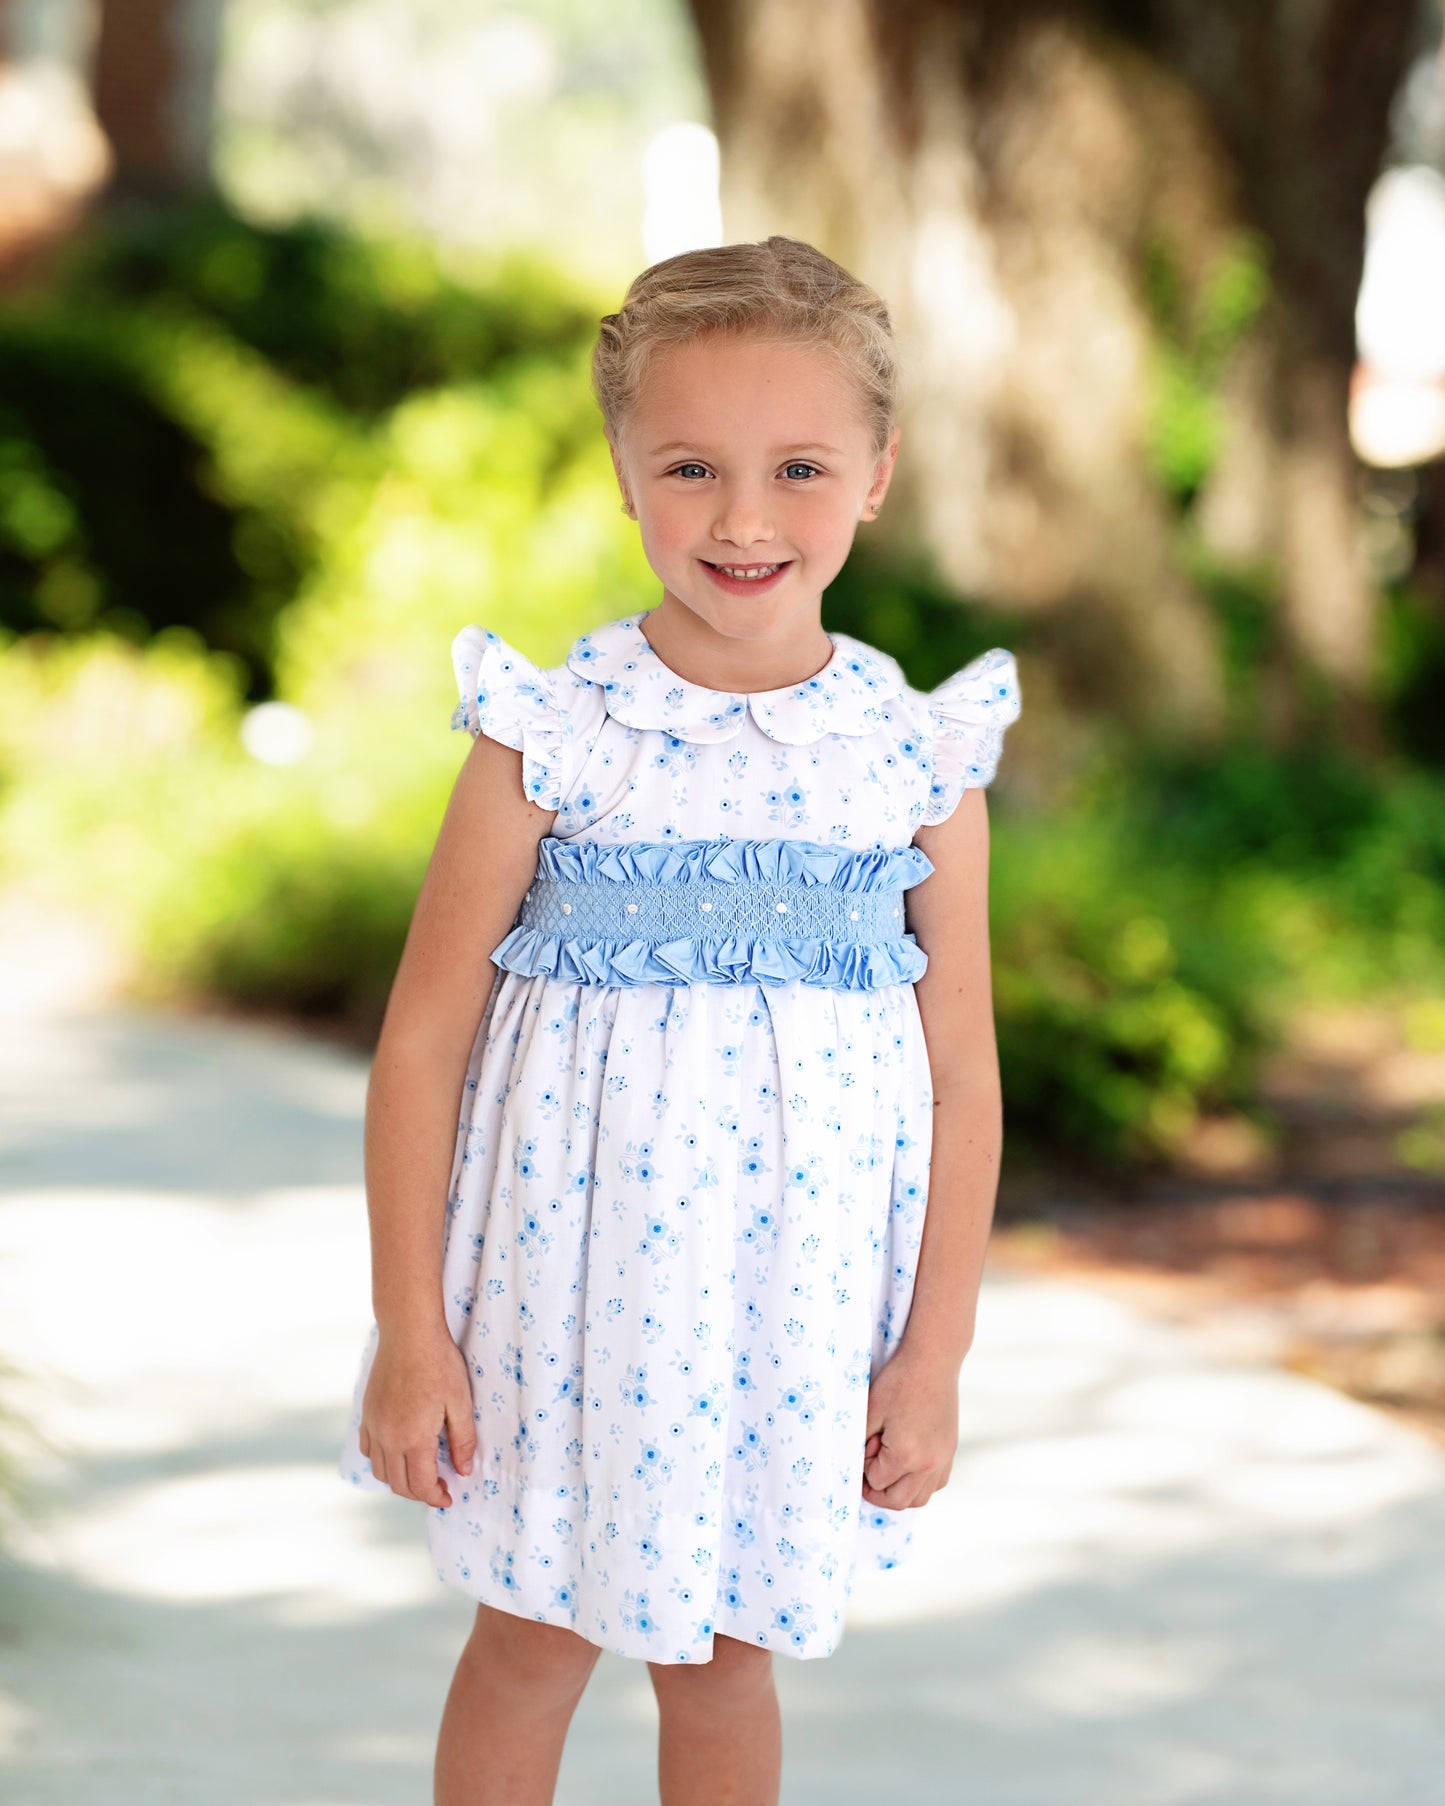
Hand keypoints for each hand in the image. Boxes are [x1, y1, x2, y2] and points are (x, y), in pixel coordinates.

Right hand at [358, 1325, 477, 1507]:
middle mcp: (388, 1438)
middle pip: (398, 1484)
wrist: (408, 1333)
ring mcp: (374, 1426)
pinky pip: (368, 1449)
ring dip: (399, 1480)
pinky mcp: (367, 1413)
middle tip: (439, 1487)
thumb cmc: (439, 1364)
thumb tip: (464, 1471)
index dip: (435, 1498)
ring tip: (420, 1473)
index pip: (420, 1485)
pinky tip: (398, 1452)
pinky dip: (381, 1460)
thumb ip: (462, 1441)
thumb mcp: (460, 1402)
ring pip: (380, 1470)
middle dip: (419, 1493)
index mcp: (413, 1439)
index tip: (449, 1497)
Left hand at [861, 1348, 959, 1510]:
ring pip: (920, 1498)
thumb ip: (861, 1443)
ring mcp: (943, 1459)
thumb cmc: (898, 1382)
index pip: (876, 1482)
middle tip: (867, 1471)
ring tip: (887, 1469)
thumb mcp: (870, 1411)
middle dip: (877, 1492)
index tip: (865, 1445)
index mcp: (907, 1456)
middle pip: (898, 1501)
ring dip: (900, 1491)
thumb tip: (857, 1466)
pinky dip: (920, 1483)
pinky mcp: (950, 1451)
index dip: (864, 1468)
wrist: (933, 1361)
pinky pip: (936, 1484)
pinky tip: (908, 1464)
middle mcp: (929, 1465)